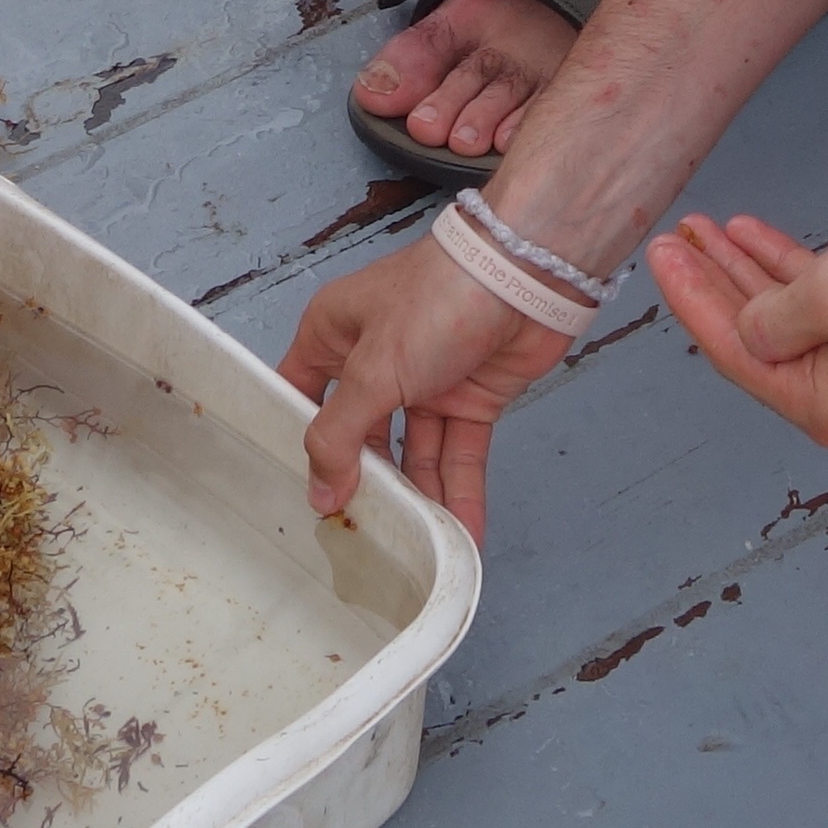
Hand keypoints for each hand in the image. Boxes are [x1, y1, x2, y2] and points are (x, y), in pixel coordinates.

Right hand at [283, 237, 576, 537]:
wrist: (526, 276)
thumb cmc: (438, 297)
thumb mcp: (372, 369)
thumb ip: (340, 436)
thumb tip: (320, 493)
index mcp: (335, 334)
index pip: (302, 397)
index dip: (301, 444)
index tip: (302, 495)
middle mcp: (376, 359)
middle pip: (360, 436)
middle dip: (363, 485)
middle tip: (358, 539)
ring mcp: (426, 381)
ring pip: (413, 454)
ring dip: (417, 499)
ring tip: (410, 552)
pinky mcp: (471, 398)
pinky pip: (459, 456)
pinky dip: (460, 494)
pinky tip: (460, 535)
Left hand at [652, 195, 827, 459]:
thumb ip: (778, 318)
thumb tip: (754, 334)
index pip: (738, 354)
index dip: (691, 299)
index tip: (659, 253)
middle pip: (763, 343)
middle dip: (715, 286)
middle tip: (678, 237)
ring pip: (798, 324)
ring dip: (754, 275)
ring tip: (712, 230)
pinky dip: (800, 277)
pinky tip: (766, 241)